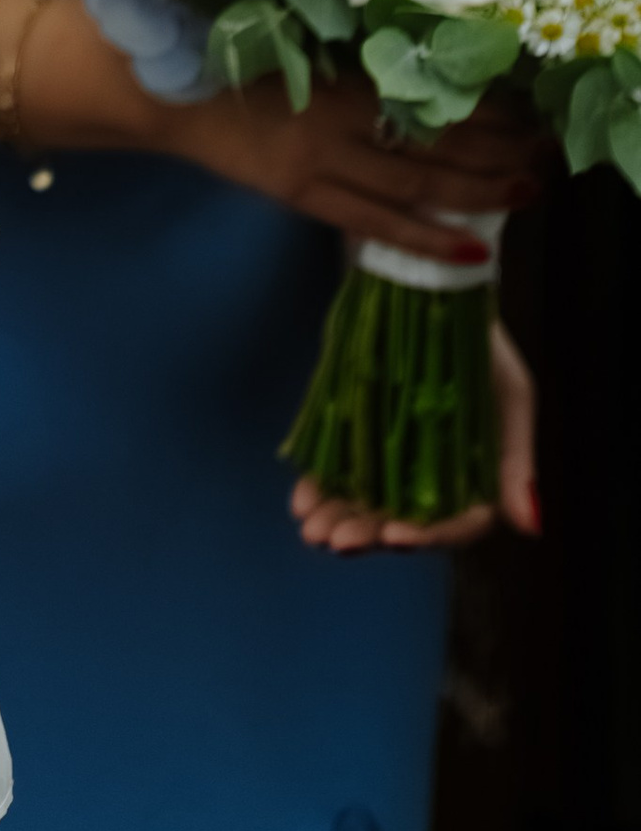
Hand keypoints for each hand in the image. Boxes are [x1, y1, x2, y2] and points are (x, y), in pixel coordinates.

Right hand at [158, 76, 543, 265]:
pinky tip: (473, 250)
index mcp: (337, 61)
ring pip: (418, 179)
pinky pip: (377, 224)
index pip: (429, 84)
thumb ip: (348, 52)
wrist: (162, 88)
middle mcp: (337, 108)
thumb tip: (419, 64)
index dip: (483, 99)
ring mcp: (321, 156)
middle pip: (436, 132)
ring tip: (526, 193)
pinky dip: (429, 239)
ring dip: (480, 189)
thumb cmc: (227, 48)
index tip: (524, 104)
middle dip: (497, 146)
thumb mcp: (293, 34)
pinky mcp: (302, 193)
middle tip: (542, 151)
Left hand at [291, 320, 537, 554]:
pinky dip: (318, 485)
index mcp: (473, 480)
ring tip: (310, 528)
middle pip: (400, 520)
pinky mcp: (357, 433)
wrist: (432, 289)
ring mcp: (390, 459)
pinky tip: (301, 499)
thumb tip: (529, 526)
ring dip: (337, 518)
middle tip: (334, 541)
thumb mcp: (510, 394)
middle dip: (367, 534)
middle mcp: (430, 479)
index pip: (455, 523)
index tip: (396, 535)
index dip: (428, 535)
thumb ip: (516, 462)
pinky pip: (335, 468)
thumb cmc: (480, 346)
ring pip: (363, 502)